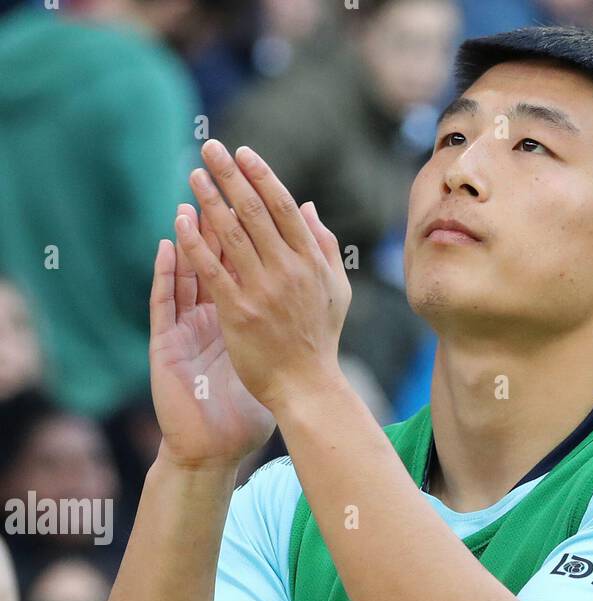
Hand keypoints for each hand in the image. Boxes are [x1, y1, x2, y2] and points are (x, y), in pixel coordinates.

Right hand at [149, 203, 275, 468]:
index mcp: (234, 320)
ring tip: (192, 201)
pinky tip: (168, 246)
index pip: (242, 270)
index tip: (262, 205)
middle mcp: (207, 319)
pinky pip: (164, 303)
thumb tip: (306, 311)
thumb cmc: (242, 413)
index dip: (251, 238)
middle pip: (214, 263)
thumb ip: (283, 333)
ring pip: (186, 275)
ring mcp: (184, 330)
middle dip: (218, 223)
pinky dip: (165, 274)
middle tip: (223, 186)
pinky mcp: (166, 345)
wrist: (212, 449)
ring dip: (189, 238)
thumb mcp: (269, 367)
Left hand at [178, 139, 350, 414]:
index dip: (261, 176)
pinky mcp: (238, 312)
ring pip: (231, 234)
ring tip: (194, 175)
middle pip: (254, 211)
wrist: (307, 387)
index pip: (283, 207)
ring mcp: (262, 291)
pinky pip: (211, 269)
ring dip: (210, 199)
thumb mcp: (337, 290)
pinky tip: (180, 221)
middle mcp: (287, 271)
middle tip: (210, 148)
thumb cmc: (321, 340)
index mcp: (311, 262)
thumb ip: (325, 246)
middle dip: (230, 175)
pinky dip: (195, 243)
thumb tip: (307, 206)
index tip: (242, 153)